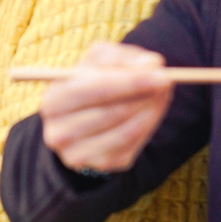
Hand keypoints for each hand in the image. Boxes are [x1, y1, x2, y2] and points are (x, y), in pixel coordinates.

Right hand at [38, 42, 173, 173]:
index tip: (160, 74)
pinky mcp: (100, 165)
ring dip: (149, 111)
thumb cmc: (95, 80)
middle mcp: (58, 132)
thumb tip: (151, 64)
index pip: (91, 89)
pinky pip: (131, 145)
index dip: (128, 82)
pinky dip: (147, 126)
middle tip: (167, 82)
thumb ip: (123, 56)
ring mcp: (77, 154)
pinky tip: (151, 111)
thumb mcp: (101, 60)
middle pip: (108, 113)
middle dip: (142, 96)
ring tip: (160, 94)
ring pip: (124, 131)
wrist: (87, 115)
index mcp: (54, 101)